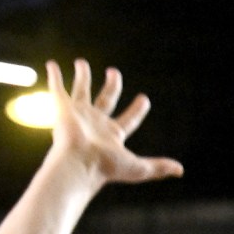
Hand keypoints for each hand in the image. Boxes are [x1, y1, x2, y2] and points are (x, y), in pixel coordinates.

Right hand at [44, 59, 184, 190]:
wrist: (79, 164)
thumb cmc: (106, 168)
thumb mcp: (138, 167)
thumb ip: (158, 166)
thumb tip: (181, 170)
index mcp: (112, 135)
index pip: (128, 120)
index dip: (137, 110)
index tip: (144, 99)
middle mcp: (95, 123)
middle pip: (106, 100)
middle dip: (112, 86)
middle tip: (114, 72)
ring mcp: (78, 115)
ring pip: (81, 90)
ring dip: (82, 76)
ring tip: (81, 63)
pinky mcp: (62, 108)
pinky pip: (58, 88)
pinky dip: (55, 77)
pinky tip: (52, 65)